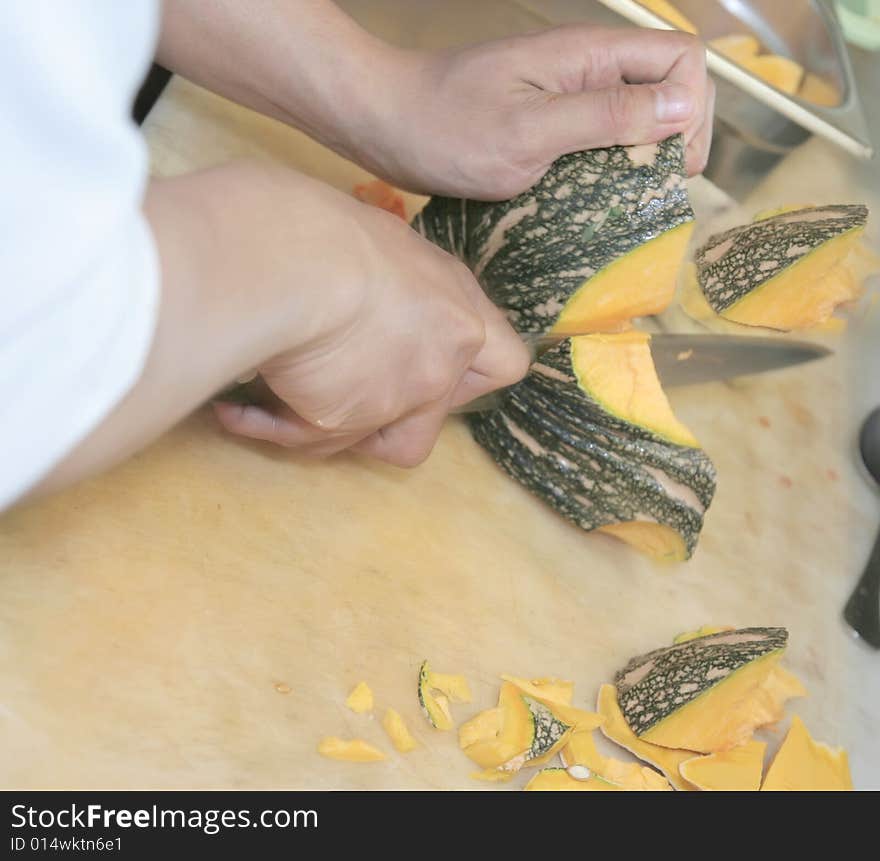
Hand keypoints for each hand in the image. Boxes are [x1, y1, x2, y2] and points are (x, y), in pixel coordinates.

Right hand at [213, 165, 528, 466]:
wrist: (284, 257)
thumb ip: (390, 286)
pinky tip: (237, 413)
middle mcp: (442, 358)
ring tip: (276, 401)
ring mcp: (401, 396)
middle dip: (388, 413)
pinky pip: (309, 441)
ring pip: (370, 439)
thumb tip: (356, 304)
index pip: (505, 365)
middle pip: (430, 417)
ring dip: (331, 427)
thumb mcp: (371, 243)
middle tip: (342, 384)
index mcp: (456, 305)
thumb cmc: (316, 224)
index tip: (428, 367)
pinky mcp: (348, 422)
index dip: (469, 377)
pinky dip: (275, 429)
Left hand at [359, 26, 713, 198]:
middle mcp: (584, 70)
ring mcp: (564, 96)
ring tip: (632, 199)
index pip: (680, 60)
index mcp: (588, 57)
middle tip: (660, 189)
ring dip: (644, 154)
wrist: (384, 123)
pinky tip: (595, 198)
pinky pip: (597, 136)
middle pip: (666, 87)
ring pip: (634, 114)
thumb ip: (605, 117)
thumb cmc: (445, 127)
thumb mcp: (528, 131)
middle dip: (678, 135)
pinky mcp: (544, 121)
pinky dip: (608, 165)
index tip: (675, 164)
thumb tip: (682, 109)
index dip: (694, 109)